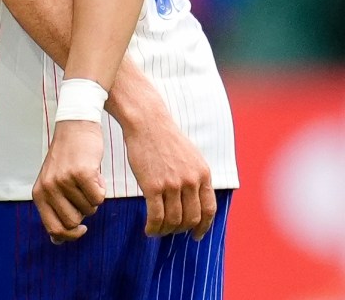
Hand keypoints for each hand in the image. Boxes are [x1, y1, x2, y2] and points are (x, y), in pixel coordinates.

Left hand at [32, 120, 105, 241]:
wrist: (75, 124)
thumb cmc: (68, 156)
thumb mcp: (54, 182)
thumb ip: (55, 209)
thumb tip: (57, 242)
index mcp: (39, 193)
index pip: (54, 229)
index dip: (70, 235)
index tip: (82, 228)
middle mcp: (49, 188)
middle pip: (74, 223)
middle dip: (85, 212)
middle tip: (84, 192)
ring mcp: (64, 180)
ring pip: (89, 210)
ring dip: (93, 197)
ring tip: (87, 177)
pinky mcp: (81, 173)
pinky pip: (99, 198)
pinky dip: (101, 188)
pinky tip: (95, 173)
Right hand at [123, 113, 215, 239]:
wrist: (146, 121)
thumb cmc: (165, 137)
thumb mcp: (190, 155)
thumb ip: (196, 176)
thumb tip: (196, 199)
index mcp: (203, 173)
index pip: (209, 209)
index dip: (203, 226)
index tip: (196, 235)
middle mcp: (190, 181)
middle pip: (191, 218)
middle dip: (181, 229)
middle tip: (171, 230)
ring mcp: (172, 184)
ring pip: (173, 220)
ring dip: (166, 230)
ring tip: (157, 230)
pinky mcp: (152, 185)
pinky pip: (156, 217)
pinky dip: (153, 228)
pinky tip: (148, 229)